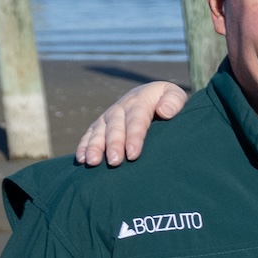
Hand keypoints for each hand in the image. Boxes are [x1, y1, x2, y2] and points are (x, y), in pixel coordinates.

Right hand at [74, 79, 188, 165]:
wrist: (151, 95)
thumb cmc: (168, 101)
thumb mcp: (175, 95)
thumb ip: (174, 101)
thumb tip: (164, 111)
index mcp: (140, 100)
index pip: (137, 119)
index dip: (134, 136)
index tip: (133, 154)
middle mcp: (121, 108)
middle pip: (115, 127)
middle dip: (114, 144)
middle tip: (114, 162)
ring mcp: (109, 116)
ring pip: (99, 131)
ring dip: (94, 146)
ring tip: (92, 162)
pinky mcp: (100, 124)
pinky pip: (89, 134)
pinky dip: (84, 145)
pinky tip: (81, 159)